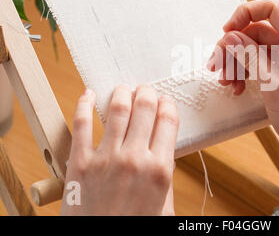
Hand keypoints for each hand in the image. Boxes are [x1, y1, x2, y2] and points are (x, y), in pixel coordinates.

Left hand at [61, 84, 178, 215]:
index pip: (168, 119)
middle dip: (147, 92)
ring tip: (123, 89)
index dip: (168, 104)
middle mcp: (135, 158)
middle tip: (145, 89)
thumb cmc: (136, 227)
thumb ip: (165, 178)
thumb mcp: (164, 208)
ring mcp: (106, 159)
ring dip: (122, 93)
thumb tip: (163, 153)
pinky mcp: (79, 163)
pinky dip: (84, 105)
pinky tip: (88, 95)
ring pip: (117, 110)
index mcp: (160, 169)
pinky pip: (82, 125)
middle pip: (145, 107)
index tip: (165, 101)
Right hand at [207, 0, 278, 167]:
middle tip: (217, 65)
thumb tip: (232, 36)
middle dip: (235, 46)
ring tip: (226, 81)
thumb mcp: (272, 87)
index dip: (246, 13)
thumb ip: (251, 57)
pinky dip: (247, 71)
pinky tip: (239, 86)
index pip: (273, 8)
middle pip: (260, 30)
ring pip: (257, 48)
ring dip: (238, 61)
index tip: (227, 30)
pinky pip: (263, 62)